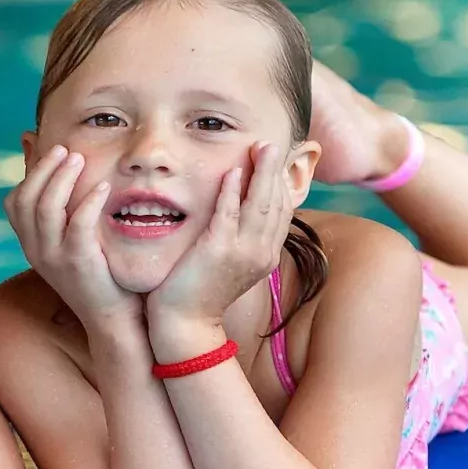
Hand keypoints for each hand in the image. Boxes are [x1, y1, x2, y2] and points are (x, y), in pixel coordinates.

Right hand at [5, 145, 140, 331]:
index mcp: (30, 245)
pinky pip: (77, 225)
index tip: (53, 152)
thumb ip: (61, 210)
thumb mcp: (70, 240)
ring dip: (61, 178)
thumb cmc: (97, 275)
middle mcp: (35, 251)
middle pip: (25, 200)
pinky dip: (88, 201)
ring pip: (45, 208)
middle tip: (65, 149)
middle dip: (43, 169)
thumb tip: (59, 182)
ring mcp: (53, 258)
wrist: (111, 319)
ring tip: (80, 159)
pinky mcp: (78, 263)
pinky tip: (102, 187)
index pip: (14, 202)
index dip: (30, 174)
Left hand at [150, 143, 293, 324]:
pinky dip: (232, 191)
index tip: (275, 160)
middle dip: (275, 170)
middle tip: (271, 144)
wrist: (185, 324)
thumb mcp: (229, 264)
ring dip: (261, 172)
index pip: (282, 212)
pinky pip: (228, 214)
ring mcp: (242, 252)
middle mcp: (261, 253)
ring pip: (259, 204)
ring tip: (262, 147)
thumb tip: (239, 215)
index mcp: (266, 255)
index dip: (280, 183)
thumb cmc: (200, 292)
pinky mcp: (218, 251)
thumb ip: (239, 240)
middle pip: (276, 203)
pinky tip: (233, 171)